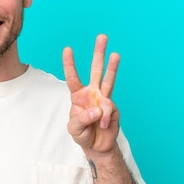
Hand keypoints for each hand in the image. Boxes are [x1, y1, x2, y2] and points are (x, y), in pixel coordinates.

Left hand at [62, 34, 119, 153]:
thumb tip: (97, 109)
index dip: (70, 64)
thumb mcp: (74, 128)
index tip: (67, 49)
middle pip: (95, 70)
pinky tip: (103, 125)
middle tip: (102, 37)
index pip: (73, 77)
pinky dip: (105, 119)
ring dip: (112, 67)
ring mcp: (104, 99)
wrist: (97, 147)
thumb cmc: (82, 134)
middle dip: (98, 54)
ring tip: (115, 54)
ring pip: (108, 80)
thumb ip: (82, 119)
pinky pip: (109, 110)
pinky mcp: (114, 109)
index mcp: (78, 95)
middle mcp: (92, 93)